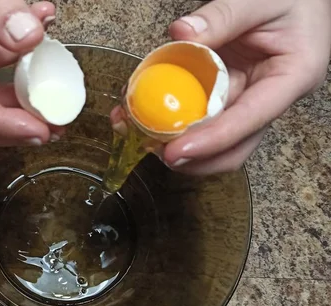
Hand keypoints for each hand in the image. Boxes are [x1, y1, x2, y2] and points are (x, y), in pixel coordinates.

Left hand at [163, 0, 329, 174]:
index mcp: (292, 76)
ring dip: (182, 141)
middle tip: (158, 151)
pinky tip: (151, 117)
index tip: (178, 150)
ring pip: (215, 135)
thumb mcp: (258, 0)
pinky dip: (177, 118)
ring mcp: (249, 98)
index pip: (250, 119)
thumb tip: (182, 33)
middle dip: (196, 156)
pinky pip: (202, 113)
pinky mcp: (229, 93)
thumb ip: (222, 16)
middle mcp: (271, 97)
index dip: (213, 140)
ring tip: (147, 136)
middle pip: (235, 144)